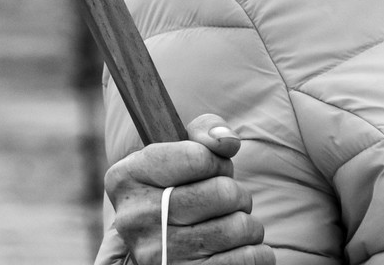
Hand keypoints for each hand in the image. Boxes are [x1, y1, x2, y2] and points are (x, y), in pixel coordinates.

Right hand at [99, 114, 272, 264]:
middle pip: (221, 193)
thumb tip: (227, 141)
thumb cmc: (178, 190)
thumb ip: (204, 131)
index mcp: (127, 177)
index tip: (213, 169)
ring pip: (237, 228)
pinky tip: (241, 249)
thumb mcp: (180, 152)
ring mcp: (156, 256)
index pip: (197, 156)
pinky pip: (245, 260)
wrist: (165, 247)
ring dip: (248, 225)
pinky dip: (256, 253)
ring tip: (232, 226)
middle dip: (237, 193)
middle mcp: (134, 219)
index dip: (217, 161)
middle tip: (228, 201)